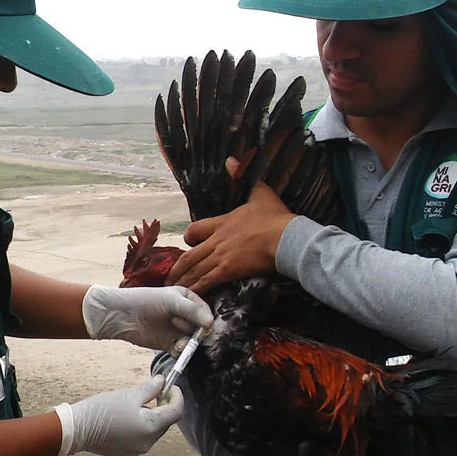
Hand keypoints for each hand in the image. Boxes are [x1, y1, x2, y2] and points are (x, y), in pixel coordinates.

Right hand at [59, 376, 183, 455]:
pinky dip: (143, 425)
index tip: (170, 385)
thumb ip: (150, 388)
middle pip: (166, 422)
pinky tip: (131, 415)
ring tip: (140, 402)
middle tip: (156, 390)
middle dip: (164, 405)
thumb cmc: (102, 409)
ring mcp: (138, 450)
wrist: (77, 429)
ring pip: (155, 430)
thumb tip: (162, 381)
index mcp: (150, 428)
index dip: (176, 396)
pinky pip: (143, 437)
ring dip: (153, 415)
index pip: (176, 412)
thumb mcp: (129, 395)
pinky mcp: (128, 453)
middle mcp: (148, 443)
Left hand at [82, 285, 212, 350]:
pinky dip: (181, 351)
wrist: (122, 315)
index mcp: (188, 299)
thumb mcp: (171, 301)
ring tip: (178, 342)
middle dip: (194, 331)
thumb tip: (211, 323)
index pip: (206, 311)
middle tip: (177, 324)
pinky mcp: (169, 343)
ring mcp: (177, 330)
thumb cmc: (146, 301)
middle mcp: (185, 315)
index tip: (201, 325)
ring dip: (188, 343)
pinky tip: (174, 349)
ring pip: (192, 340)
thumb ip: (192, 311)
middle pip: (201, 328)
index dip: (205, 320)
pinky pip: (181, 350)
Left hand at [168, 183, 296, 294]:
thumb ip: (243, 175)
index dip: (189, 238)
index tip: (188, 244)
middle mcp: (217, 239)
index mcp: (222, 222)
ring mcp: (221, 256)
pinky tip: (189, 295)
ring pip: (195, 270)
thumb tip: (230, 159)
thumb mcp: (260, 192)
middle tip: (171, 277)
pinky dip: (196, 288)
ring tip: (174, 289)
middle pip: (190, 254)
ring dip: (183, 280)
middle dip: (178, 267)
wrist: (285, 237)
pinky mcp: (228, 270)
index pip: (195, 229)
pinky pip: (207, 281)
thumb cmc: (275, 217)